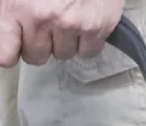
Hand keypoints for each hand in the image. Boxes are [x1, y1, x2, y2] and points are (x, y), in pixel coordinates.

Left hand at [0, 0, 125, 67]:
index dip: (10, 53)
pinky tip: (83, 23)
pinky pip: (87, 52)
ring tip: (67, 19)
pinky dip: (86, 42)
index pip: (5, 54)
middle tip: (46, 26)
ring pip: (62, 54)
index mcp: (15, 7)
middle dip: (40, 45)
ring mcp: (70, 25)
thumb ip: (9, 12)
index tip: (15, 48)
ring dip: (64, 42)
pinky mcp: (95, 29)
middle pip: (36, 57)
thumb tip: (7, 35)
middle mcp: (41, 19)